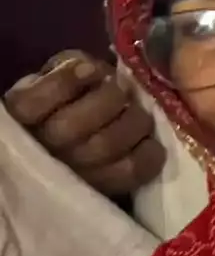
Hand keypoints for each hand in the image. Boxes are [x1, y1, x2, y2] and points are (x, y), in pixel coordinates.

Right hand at [7, 53, 155, 201]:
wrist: (71, 147)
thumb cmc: (64, 103)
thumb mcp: (53, 79)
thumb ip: (68, 69)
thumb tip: (93, 68)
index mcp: (24, 116)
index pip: (33, 101)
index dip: (66, 81)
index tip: (91, 68)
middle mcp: (44, 147)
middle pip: (73, 125)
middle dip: (108, 98)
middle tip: (120, 91)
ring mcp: (74, 172)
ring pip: (107, 145)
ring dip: (133, 121)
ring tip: (136, 112)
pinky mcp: (105, 187)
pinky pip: (132, 170)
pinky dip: (149, 151)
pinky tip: (148, 140)